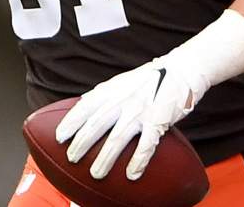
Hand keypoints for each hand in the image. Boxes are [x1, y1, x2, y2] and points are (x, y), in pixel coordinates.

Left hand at [54, 56, 207, 180]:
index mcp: (113, 89)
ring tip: (96, 173)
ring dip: (105, 158)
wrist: (183, 70)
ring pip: (118, 139)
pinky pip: (146, 145)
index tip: (60, 137)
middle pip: (97, 125)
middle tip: (72, 158)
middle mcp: (124, 99)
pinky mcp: (159, 120)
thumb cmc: (151, 78)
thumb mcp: (124, 81)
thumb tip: (81, 105)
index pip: (85, 106)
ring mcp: (141, 111)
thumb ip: (105, 93)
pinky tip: (132, 174)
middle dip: (82, 144)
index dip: (71, 122)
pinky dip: (138, 160)